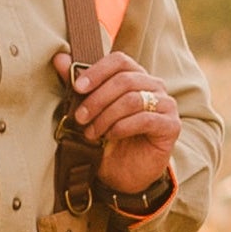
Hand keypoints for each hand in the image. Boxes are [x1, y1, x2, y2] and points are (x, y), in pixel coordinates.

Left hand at [54, 49, 181, 195]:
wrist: (124, 174)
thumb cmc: (108, 139)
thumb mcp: (90, 112)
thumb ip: (79, 85)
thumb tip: (59, 58)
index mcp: (135, 76)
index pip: (119, 61)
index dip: (97, 71)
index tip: (78, 88)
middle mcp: (154, 86)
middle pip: (124, 80)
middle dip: (97, 99)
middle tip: (80, 117)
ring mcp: (166, 105)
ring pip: (132, 100)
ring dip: (106, 116)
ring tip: (92, 132)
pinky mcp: (171, 126)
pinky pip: (145, 119)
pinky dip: (122, 127)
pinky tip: (110, 136)